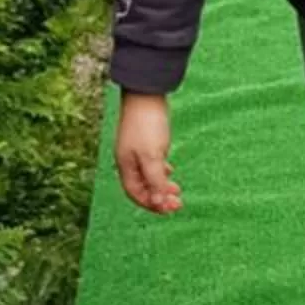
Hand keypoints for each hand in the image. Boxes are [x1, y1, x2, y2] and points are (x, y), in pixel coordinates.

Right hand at [114, 91, 182, 213]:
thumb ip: (155, 181)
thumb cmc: (147, 125)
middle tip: (178, 203)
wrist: (146, 94)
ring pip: (148, 176)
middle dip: (159, 197)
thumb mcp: (153, 157)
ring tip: (177, 189)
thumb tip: (158, 203)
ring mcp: (136, 151)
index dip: (152, 204)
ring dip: (162, 185)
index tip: (170, 210)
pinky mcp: (144, 141)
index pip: (136, 194)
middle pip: (142, 187)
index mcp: (126, 167)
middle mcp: (128, 161)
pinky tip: (169, 170)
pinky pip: (151, 164)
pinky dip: (161, 171)